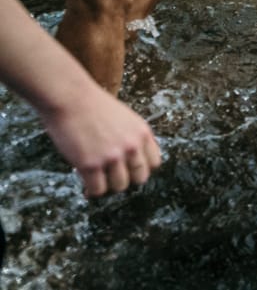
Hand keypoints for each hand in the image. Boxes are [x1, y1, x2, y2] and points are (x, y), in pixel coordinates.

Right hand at [41, 85, 160, 197]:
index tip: (129, 171)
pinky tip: (86, 188)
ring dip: (108, 187)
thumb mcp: (125, 118)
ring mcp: (112, 157)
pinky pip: (98, 190)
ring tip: (97, 182)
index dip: (140, 169)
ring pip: (119, 187)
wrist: (70, 98)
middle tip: (111, 178)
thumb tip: (132, 159)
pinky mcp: (91, 165)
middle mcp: (132, 146)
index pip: (154, 163)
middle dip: (126, 180)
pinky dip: (92, 191)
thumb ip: (131, 137)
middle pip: (139, 178)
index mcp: (143, 133)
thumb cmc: (92, 105)